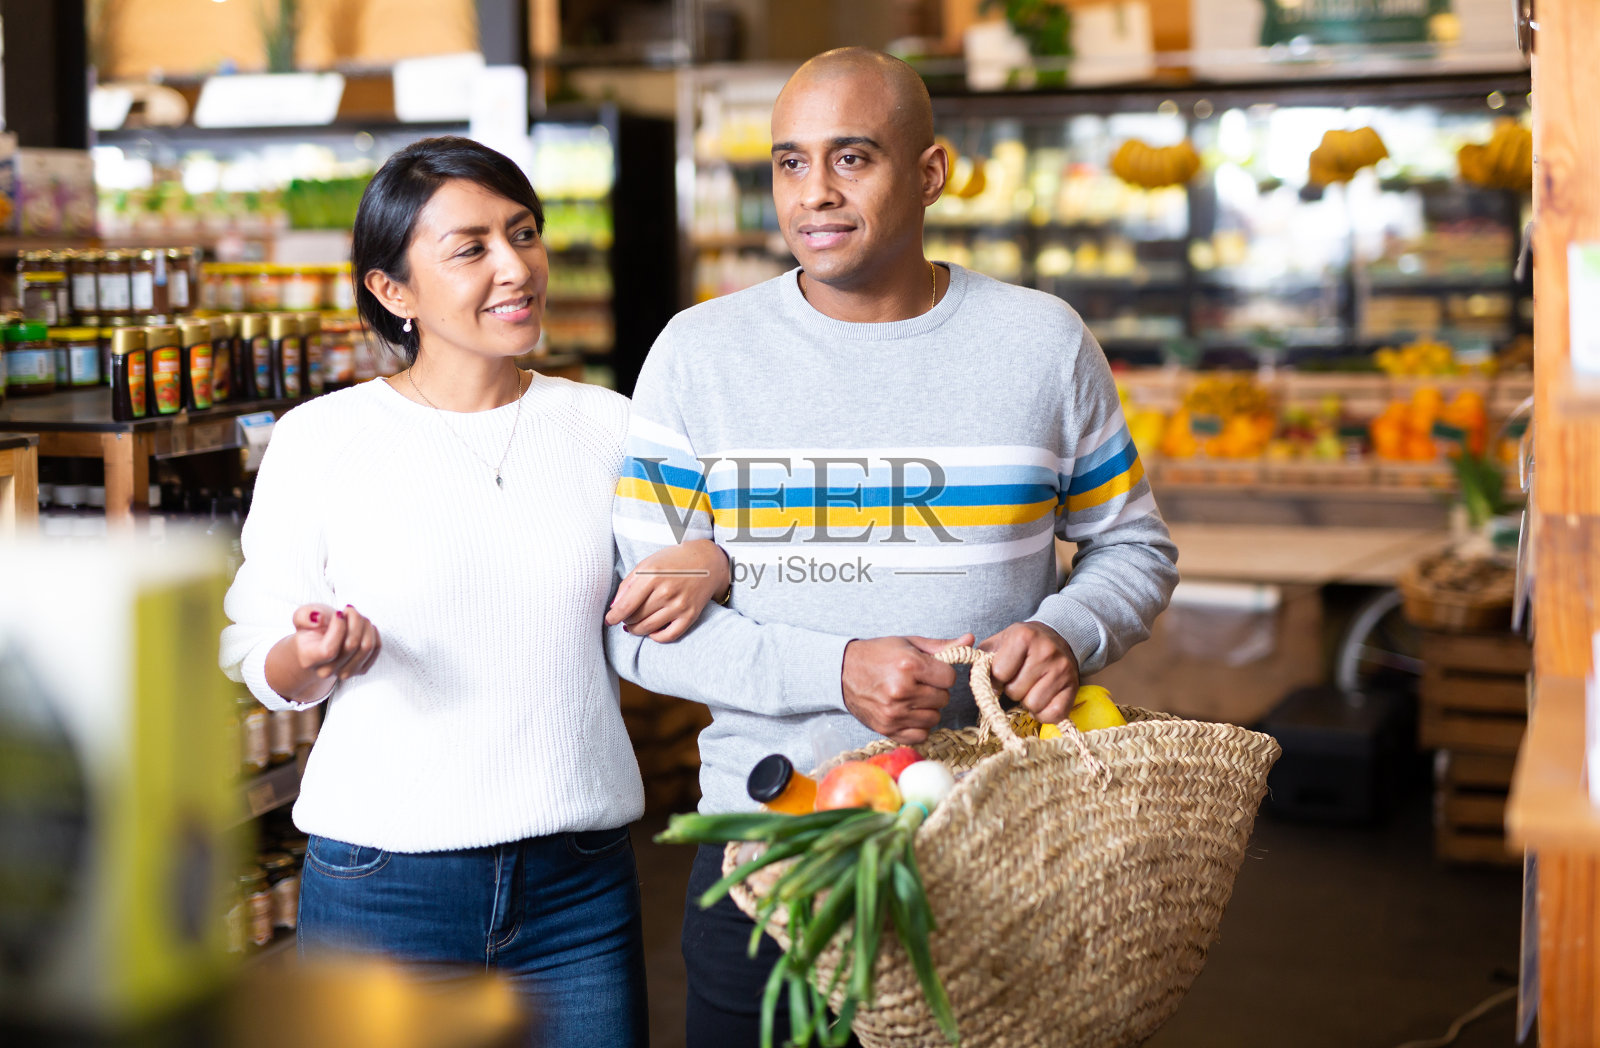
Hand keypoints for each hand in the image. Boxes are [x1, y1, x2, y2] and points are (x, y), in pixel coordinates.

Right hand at [264, 603, 382, 703]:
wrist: (320, 642)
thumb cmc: (312, 628)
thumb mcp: (302, 616)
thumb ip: (304, 615)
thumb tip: (318, 618)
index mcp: (309, 659)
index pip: (329, 650)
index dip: (338, 627)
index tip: (338, 613)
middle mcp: (326, 671)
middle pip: (352, 645)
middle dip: (355, 619)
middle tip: (349, 609)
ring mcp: (345, 673)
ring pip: (367, 646)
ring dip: (365, 624)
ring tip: (356, 616)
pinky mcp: (361, 670)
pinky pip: (376, 648)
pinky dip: (372, 632)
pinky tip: (363, 626)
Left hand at [606, 540, 729, 642]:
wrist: (707, 561)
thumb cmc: (673, 561)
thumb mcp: (647, 564)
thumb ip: (628, 584)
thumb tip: (614, 607)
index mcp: (652, 575)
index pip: (626, 605)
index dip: (613, 617)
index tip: (609, 620)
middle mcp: (666, 591)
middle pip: (635, 618)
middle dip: (626, 621)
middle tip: (625, 618)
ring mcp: (679, 605)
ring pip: (648, 628)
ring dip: (636, 630)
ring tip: (634, 625)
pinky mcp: (690, 615)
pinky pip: (669, 636)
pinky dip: (656, 637)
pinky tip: (652, 631)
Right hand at [841, 633, 974, 743]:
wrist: (841, 672)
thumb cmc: (878, 654)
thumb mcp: (908, 643)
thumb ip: (941, 646)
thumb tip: (970, 640)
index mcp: (909, 665)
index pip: (949, 678)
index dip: (942, 674)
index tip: (929, 671)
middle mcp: (902, 690)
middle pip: (943, 699)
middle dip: (935, 690)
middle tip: (918, 683)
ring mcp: (894, 713)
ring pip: (934, 718)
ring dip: (927, 708)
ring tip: (911, 697)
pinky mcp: (888, 729)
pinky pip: (920, 734)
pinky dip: (918, 725)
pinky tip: (907, 712)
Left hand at [977, 621, 1078, 723]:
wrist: (1058, 637)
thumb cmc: (1022, 644)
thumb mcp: (999, 641)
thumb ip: (981, 658)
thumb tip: (978, 678)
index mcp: (1023, 636)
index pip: (999, 674)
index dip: (996, 678)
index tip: (1003, 673)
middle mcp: (1046, 651)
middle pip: (1014, 692)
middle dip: (1012, 690)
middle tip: (1020, 679)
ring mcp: (1062, 669)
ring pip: (1033, 705)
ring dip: (1027, 701)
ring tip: (1031, 687)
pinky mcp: (1073, 687)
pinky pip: (1052, 714)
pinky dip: (1044, 713)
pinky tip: (1043, 699)